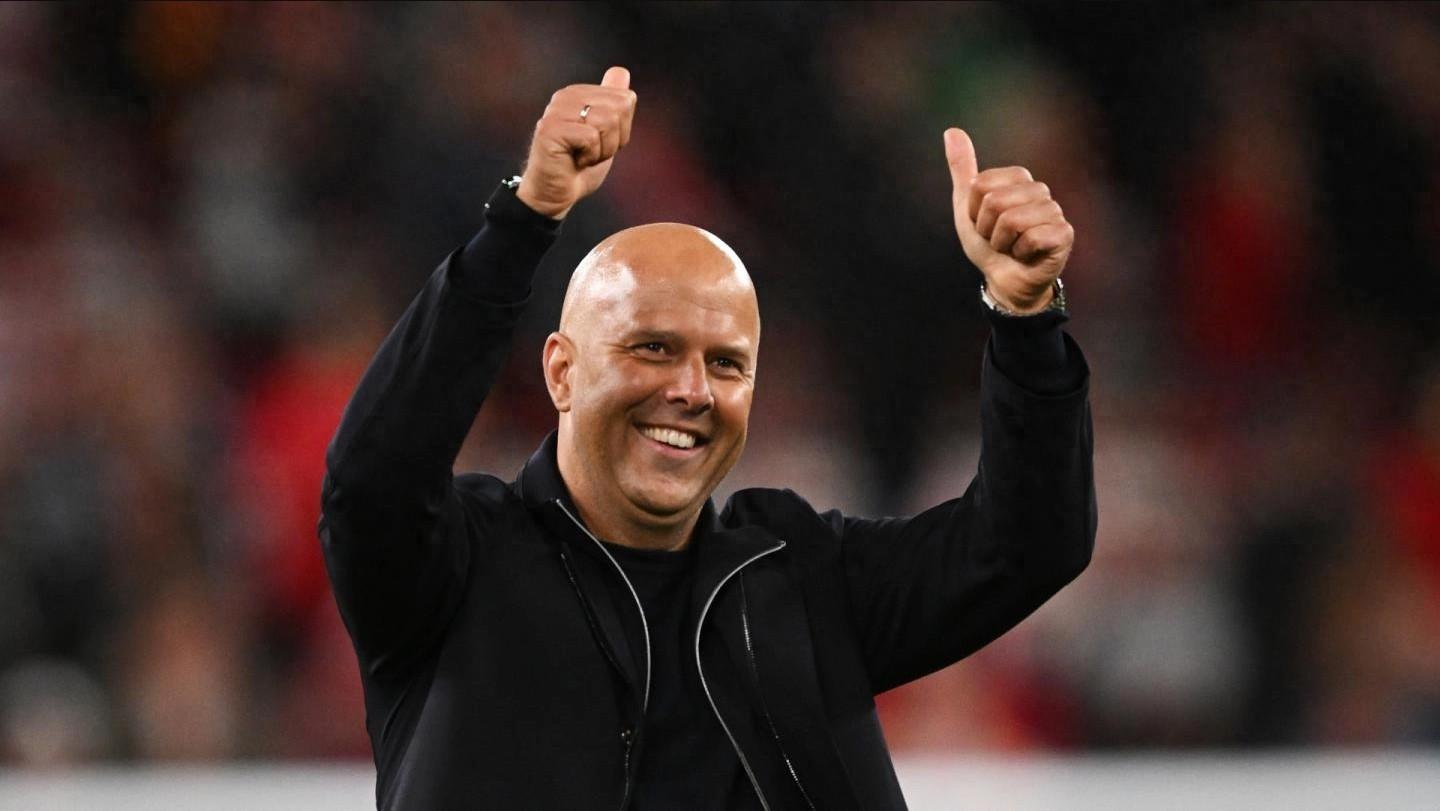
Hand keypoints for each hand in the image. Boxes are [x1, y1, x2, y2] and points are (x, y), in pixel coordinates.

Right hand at [516, 66, 637, 219]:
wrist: (555, 193)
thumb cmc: (579, 165)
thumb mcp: (604, 133)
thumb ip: (612, 103)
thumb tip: (621, 71)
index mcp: (580, 92)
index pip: (626, 99)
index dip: (621, 130)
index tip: (600, 143)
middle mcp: (566, 95)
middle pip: (619, 107)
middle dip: (613, 139)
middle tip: (590, 151)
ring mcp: (556, 110)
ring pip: (607, 121)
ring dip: (601, 150)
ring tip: (581, 156)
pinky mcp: (550, 129)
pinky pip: (590, 137)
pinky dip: (589, 156)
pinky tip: (573, 160)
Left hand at [944, 128, 1072, 313]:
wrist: (1004, 279)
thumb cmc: (989, 243)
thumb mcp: (967, 206)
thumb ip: (962, 169)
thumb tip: (952, 131)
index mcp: (1018, 178)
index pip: (980, 185)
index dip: (974, 212)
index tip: (985, 224)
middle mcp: (1039, 190)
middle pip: (994, 202)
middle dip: (987, 229)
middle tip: (998, 238)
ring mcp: (1054, 211)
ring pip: (1011, 221)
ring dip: (1002, 243)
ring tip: (1012, 247)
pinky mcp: (1063, 234)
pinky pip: (1031, 238)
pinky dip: (1020, 253)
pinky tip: (1027, 255)